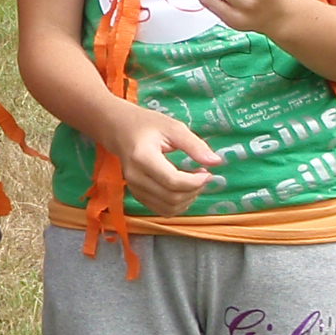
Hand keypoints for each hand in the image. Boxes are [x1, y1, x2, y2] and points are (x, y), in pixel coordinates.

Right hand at [104, 102, 218, 214]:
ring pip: (168, 208)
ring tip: (193, 182)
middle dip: (194, 190)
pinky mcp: (137, 195)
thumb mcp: (173, 128)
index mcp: (143, 157)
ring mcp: (134, 189)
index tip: (206, 172)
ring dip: (187, 199)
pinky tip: (183, 189)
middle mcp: (135, 177)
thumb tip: (216, 162)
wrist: (119, 129)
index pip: (173, 181)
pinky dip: (178, 204)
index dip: (195, 182)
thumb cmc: (147, 125)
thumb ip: (195, 145)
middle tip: (202, 175)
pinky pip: (162, 210)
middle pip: (172, 197)